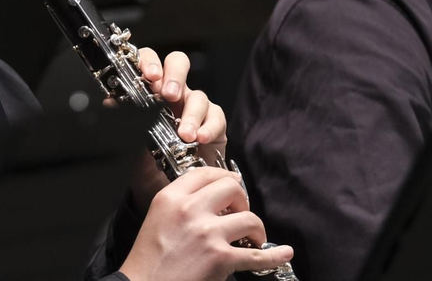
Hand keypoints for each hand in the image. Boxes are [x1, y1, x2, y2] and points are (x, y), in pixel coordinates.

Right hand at [119, 166, 294, 280]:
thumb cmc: (149, 259)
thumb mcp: (157, 217)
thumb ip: (180, 203)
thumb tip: (211, 199)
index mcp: (171, 197)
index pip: (205, 173)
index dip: (224, 176)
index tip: (233, 184)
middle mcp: (190, 210)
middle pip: (231, 188)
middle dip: (242, 199)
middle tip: (241, 212)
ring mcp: (207, 233)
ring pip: (248, 217)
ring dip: (256, 228)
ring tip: (253, 238)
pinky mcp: (221, 258)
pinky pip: (256, 255)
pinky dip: (273, 256)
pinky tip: (283, 253)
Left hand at [124, 48, 229, 207]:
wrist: (168, 190)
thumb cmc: (148, 164)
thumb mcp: (131, 144)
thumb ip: (123, 121)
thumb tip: (110, 102)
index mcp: (149, 92)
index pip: (149, 61)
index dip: (149, 62)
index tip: (148, 75)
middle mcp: (173, 93)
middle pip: (178, 64)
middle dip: (174, 75)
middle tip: (168, 95)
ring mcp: (194, 106)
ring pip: (198, 95)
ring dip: (191, 114)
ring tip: (184, 134)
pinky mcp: (214, 123)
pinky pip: (216, 116)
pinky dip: (209, 127)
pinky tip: (200, 138)